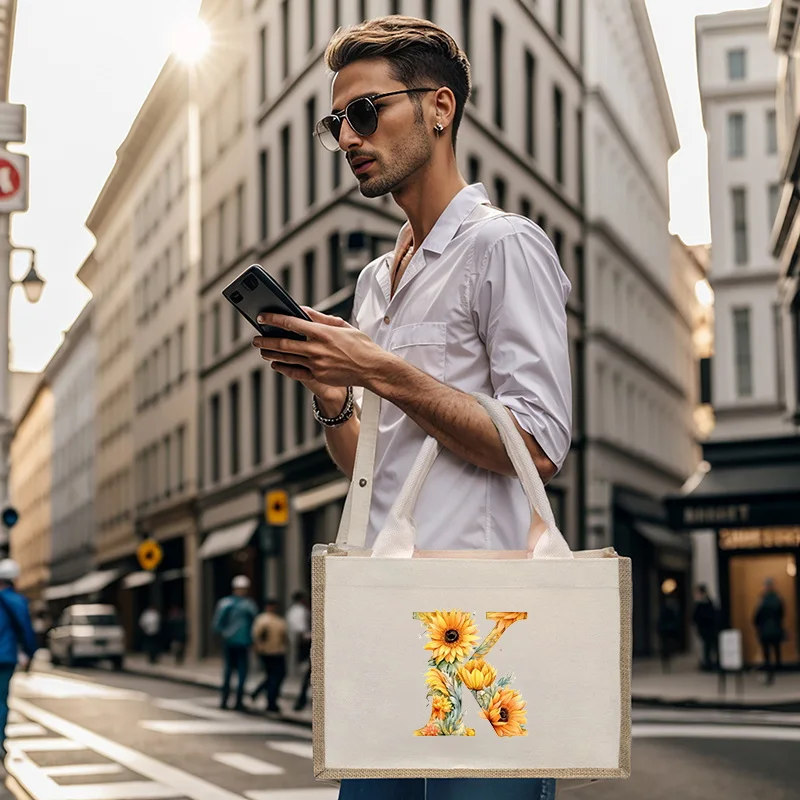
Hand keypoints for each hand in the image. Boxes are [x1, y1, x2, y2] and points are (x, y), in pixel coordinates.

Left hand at [251, 307, 389, 395]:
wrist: (372, 368)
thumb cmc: (360, 345)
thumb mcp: (343, 326)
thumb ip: (321, 318)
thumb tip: (303, 311)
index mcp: (322, 332)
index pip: (291, 323)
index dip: (273, 319)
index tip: (261, 317)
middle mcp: (317, 348)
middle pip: (284, 343)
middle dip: (266, 340)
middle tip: (255, 338)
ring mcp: (316, 364)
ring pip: (286, 358)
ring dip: (271, 353)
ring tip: (261, 350)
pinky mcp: (318, 376)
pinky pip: (295, 372)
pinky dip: (282, 368)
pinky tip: (275, 364)